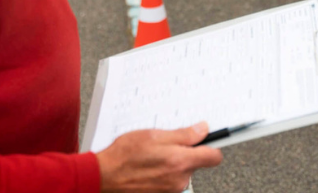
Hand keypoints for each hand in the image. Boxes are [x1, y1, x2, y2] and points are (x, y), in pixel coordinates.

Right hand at [96, 122, 222, 192]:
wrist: (104, 177)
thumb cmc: (124, 155)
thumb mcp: (154, 135)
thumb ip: (183, 135)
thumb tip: (203, 130)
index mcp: (180, 162)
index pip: (213, 156)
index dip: (212, 145)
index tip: (209, 138)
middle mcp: (179, 179)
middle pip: (196, 163)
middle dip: (186, 151)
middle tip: (167, 142)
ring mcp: (171, 189)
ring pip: (182, 171)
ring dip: (173, 161)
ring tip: (153, 154)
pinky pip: (171, 179)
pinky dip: (164, 171)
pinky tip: (149, 165)